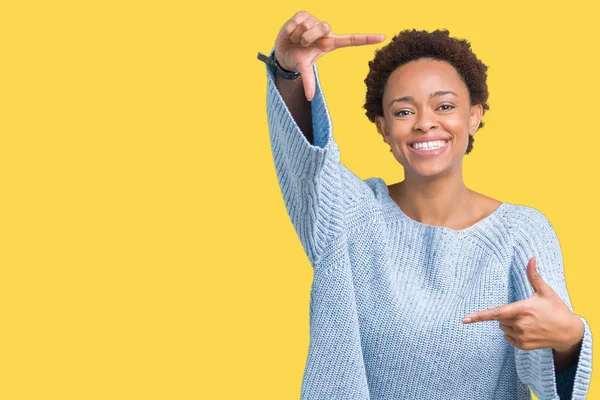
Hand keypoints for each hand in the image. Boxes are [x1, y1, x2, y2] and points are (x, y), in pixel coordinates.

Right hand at [274, 10, 384, 100]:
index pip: (351, 40)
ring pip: (309, 24)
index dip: (366, 39)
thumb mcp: (303, 69)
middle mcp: (325, 31)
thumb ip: (308, 81)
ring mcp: (315, 21)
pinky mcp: (303, 15)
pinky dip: (290, 28)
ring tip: (295, 39)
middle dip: (309, 37)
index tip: (382, 37)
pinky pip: (298, 19)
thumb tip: (309, 98)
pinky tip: (290, 33)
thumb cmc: (298, 59)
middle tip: (302, 43)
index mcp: (330, 43)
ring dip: (298, 34)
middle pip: (323, 27)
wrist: (282, 52)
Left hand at [462, 257, 583, 352]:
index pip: (496, 313)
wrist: (569, 333)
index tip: (465, 319)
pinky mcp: (523, 346)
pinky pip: (508, 338)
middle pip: (499, 319)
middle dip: (507, 314)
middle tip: (525, 313)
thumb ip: (534, 275)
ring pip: (503, 328)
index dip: (479, 316)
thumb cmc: (556, 309)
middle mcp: (520, 325)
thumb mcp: (545, 292)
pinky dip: (513, 334)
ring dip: (509, 324)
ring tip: (529, 322)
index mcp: (522, 310)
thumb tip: (531, 258)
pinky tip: (528, 331)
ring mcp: (521, 337)